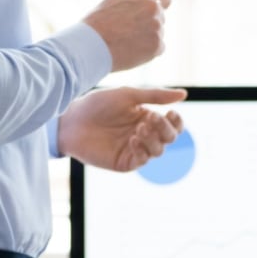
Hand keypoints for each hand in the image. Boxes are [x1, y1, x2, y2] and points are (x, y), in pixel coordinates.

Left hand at [57, 86, 185, 171]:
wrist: (72, 119)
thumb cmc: (98, 104)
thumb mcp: (129, 96)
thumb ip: (156, 96)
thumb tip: (184, 94)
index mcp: (147, 118)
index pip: (172, 125)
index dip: (176, 121)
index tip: (171, 112)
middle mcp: (144, 135)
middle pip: (169, 139)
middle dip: (165, 129)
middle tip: (151, 118)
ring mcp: (134, 150)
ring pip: (158, 151)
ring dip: (153, 139)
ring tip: (139, 128)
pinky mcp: (123, 162)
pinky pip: (142, 160)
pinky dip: (142, 150)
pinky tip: (133, 139)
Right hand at [83, 0, 169, 71]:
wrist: (90, 46)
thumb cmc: (96, 25)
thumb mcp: (113, 2)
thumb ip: (133, 2)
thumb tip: (148, 6)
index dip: (164, 0)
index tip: (164, 5)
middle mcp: (152, 6)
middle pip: (159, 16)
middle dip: (148, 24)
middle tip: (127, 34)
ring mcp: (156, 26)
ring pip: (157, 33)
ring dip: (146, 39)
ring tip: (125, 43)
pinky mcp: (157, 45)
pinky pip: (158, 48)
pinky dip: (148, 52)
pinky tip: (131, 52)